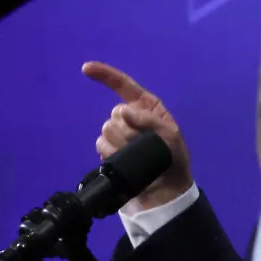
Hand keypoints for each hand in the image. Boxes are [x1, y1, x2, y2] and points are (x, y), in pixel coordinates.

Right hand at [83, 60, 193, 208]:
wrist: (165, 192)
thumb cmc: (174, 160)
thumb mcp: (171, 136)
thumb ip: (149, 120)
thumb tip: (123, 111)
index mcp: (147, 108)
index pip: (124, 86)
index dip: (106, 75)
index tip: (86, 69)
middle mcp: (131, 118)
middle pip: (115, 114)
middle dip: (128, 130)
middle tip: (143, 145)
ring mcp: (120, 136)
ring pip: (106, 130)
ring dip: (121, 144)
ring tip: (136, 157)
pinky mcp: (111, 152)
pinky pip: (102, 145)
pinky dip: (111, 153)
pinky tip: (123, 161)